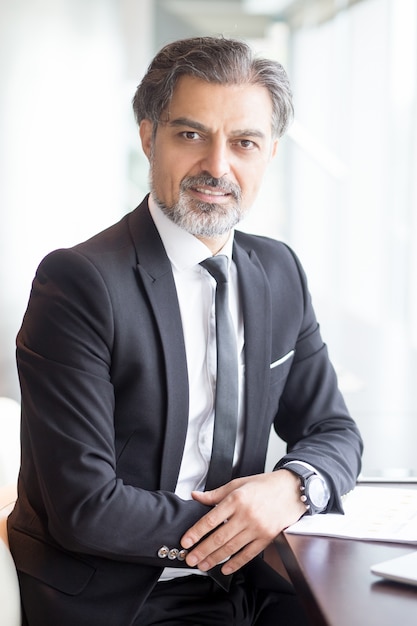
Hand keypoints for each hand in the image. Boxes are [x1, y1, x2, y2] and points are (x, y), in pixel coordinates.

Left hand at [180, 470, 306, 574]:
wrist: (290, 490)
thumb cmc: (264, 485)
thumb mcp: (238, 483)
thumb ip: (215, 494)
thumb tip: (196, 496)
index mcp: (236, 499)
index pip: (211, 519)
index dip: (196, 532)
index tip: (186, 541)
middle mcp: (246, 515)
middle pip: (219, 537)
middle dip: (202, 550)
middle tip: (190, 559)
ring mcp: (257, 528)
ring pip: (232, 548)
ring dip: (215, 559)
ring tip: (203, 565)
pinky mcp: (266, 538)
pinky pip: (248, 554)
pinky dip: (236, 563)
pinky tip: (225, 568)